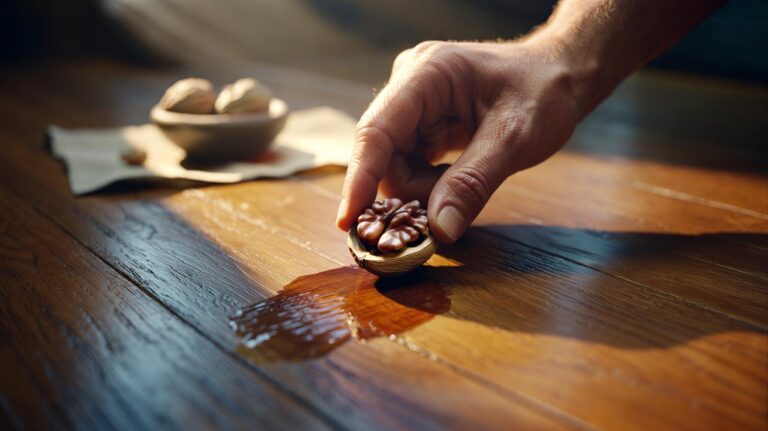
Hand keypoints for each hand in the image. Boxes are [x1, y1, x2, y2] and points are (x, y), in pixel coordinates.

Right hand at [336, 39, 586, 242]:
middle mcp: (411, 84)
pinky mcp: (422, 121)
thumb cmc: (544, 93)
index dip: (359, 179)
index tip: (348, 221)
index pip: (377, 131)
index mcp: (427, 73)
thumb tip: (439, 230)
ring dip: (419, 190)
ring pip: (394, 163)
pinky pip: (409, 163)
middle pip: (382, 152)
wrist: (562, 77)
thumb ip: (474, 183)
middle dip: (404, 191)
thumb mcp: (515, 139)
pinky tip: (455, 182)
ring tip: (460, 189)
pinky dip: (427, 184)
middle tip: (437, 219)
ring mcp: (414, 103)